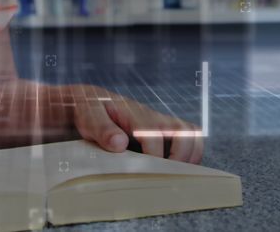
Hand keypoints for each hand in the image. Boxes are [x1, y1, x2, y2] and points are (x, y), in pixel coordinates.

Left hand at [72, 87, 202, 163]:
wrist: (89, 104)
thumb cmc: (89, 111)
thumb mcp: (88, 117)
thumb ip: (102, 129)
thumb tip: (120, 144)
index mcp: (134, 113)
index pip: (153, 134)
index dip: (153, 155)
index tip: (145, 172)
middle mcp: (152, 118)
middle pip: (184, 130)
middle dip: (183, 156)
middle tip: (169, 176)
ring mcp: (159, 124)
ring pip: (191, 134)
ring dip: (191, 156)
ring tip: (178, 176)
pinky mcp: (161, 133)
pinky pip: (187, 140)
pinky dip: (189, 155)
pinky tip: (175, 171)